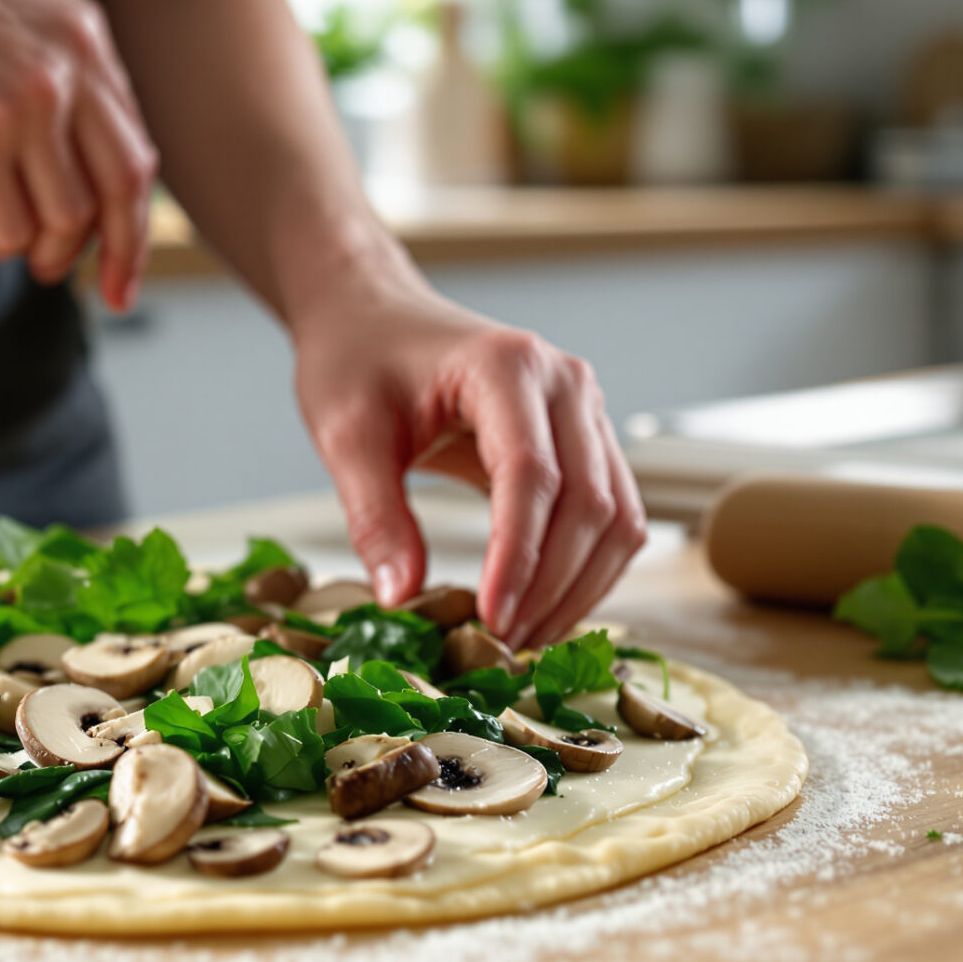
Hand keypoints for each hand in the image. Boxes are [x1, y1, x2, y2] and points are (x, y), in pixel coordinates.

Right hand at [0, 0, 156, 309]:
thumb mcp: (20, 13)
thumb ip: (74, 78)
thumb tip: (114, 190)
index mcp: (79, 43)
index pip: (131, 167)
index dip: (129, 240)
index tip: (119, 290)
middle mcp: (45, 81)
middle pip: (80, 213)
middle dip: (60, 255)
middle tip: (40, 267)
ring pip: (17, 234)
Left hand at [291, 283, 646, 649]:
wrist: (374, 316)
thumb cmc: (358, 361)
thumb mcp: (345, 436)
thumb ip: (375, 516)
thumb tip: (403, 598)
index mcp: (505, 366)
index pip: (532, 476)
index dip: (519, 558)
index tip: (491, 621)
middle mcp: (565, 382)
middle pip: (589, 503)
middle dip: (551, 586)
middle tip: (501, 645)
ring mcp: (585, 409)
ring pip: (617, 517)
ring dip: (579, 587)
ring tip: (522, 637)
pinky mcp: (587, 438)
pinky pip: (613, 514)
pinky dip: (588, 569)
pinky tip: (543, 606)